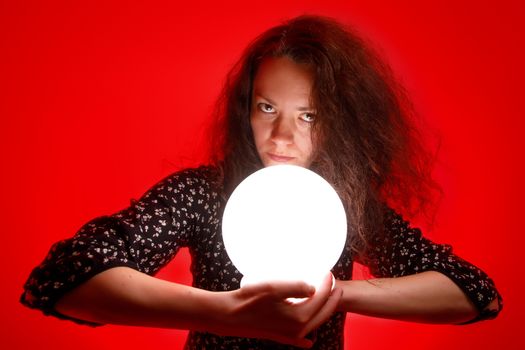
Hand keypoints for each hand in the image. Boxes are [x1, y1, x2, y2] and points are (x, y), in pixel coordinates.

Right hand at [213, 273, 341, 347]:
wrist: (228, 316)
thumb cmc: (249, 299)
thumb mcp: (273, 288)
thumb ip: (296, 287)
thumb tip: (313, 288)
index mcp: (299, 317)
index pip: (320, 297)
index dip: (327, 284)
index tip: (328, 272)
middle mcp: (297, 329)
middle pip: (322, 313)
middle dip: (331, 298)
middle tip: (335, 284)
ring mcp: (289, 335)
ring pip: (313, 323)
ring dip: (322, 311)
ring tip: (325, 298)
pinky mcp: (280, 337)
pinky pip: (299, 339)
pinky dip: (306, 338)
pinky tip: (309, 342)